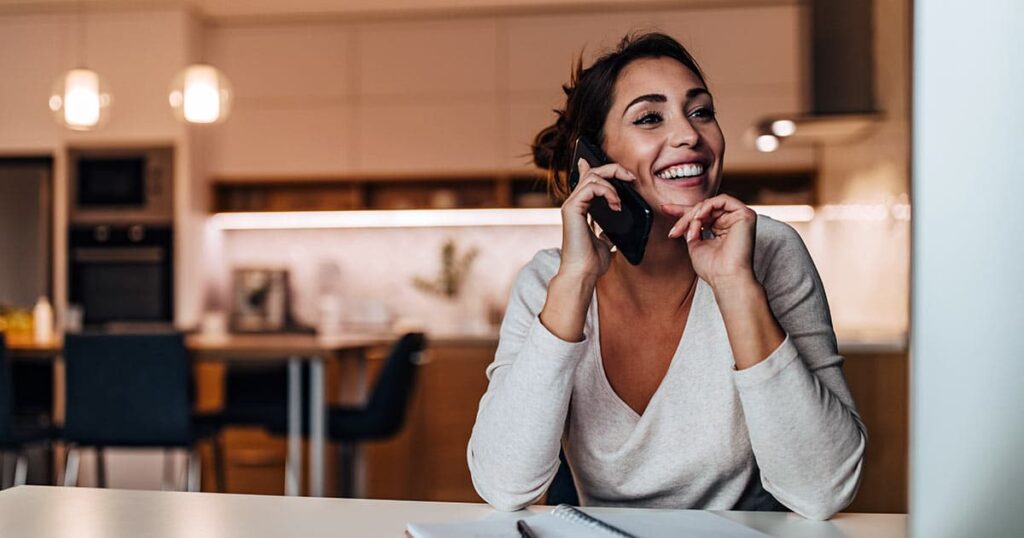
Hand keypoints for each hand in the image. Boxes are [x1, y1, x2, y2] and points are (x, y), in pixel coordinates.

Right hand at [557, 158, 636, 281]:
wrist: (582, 274)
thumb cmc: (591, 262)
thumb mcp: (605, 243)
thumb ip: (607, 232)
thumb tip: (612, 231)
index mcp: (580, 209)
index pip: (587, 179)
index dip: (600, 168)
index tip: (622, 173)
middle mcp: (574, 204)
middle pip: (592, 172)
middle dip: (614, 170)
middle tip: (631, 177)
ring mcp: (571, 205)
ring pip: (592, 175)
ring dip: (612, 182)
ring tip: (620, 201)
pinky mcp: (572, 209)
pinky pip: (591, 187)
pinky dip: (607, 192)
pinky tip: (615, 205)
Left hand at [663, 194, 757, 288]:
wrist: (726, 278)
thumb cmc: (713, 269)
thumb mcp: (695, 245)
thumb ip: (690, 229)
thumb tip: (683, 219)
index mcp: (722, 229)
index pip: (702, 215)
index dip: (683, 211)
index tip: (665, 209)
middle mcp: (732, 222)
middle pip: (704, 208)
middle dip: (685, 215)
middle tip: (675, 230)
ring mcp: (739, 218)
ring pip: (710, 204)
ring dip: (694, 213)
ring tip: (687, 227)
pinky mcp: (745, 214)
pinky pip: (722, 200)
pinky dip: (707, 207)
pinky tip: (699, 218)